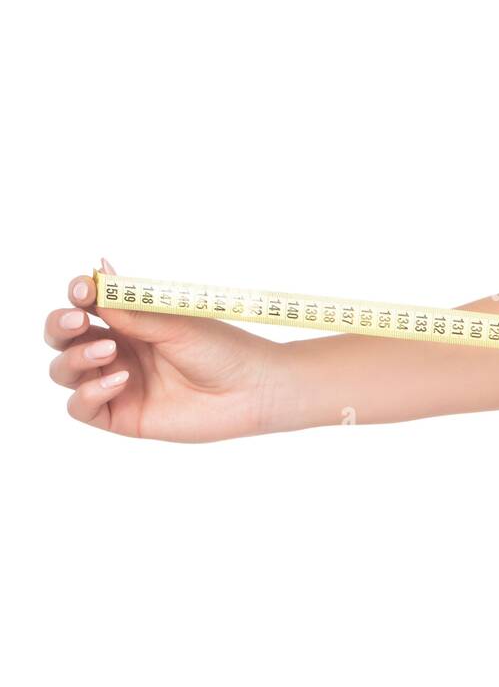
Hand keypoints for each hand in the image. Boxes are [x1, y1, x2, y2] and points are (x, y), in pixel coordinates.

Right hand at [47, 259, 281, 441]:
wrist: (251, 389)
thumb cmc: (222, 350)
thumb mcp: (173, 322)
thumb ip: (131, 309)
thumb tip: (98, 270)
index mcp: (129, 323)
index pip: (83, 306)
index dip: (75, 295)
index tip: (82, 289)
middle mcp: (118, 352)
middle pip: (62, 338)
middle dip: (59, 325)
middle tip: (78, 320)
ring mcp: (118, 384)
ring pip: (64, 371)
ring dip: (75, 357)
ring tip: (108, 353)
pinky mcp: (123, 416)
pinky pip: (81, 407)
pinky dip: (90, 392)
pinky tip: (121, 380)